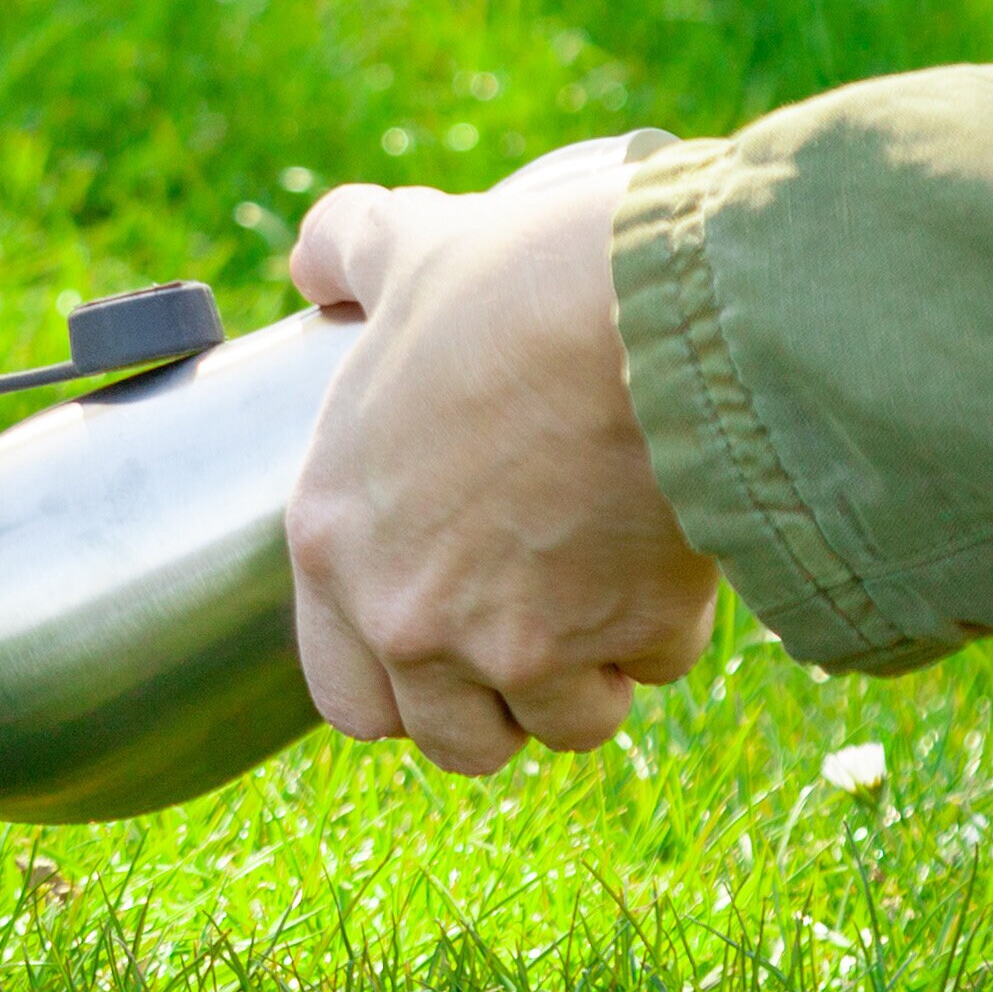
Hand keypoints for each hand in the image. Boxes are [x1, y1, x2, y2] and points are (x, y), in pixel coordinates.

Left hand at [284, 163, 719, 773]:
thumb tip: (319, 258)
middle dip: (502, 706)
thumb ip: (346, 254)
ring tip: (611, 590)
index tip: (448, 638)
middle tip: (541, 635)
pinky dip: (673, 626)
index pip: (345, 696)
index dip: (401, 680)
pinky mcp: (623, 639)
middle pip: (457, 739)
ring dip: (595, 676)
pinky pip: (656, 667)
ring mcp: (513, 642)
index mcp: (330, 545)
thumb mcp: (402, 252)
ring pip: (565, 725)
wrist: (635, 310)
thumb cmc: (510, 282)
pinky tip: (668, 548)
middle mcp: (405, 615)